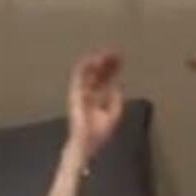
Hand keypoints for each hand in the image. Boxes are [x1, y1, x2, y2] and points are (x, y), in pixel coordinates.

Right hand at [67, 49, 124, 163]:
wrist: (87, 143)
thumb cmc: (99, 133)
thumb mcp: (114, 113)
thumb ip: (116, 97)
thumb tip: (118, 82)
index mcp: (101, 98)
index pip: (107, 79)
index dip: (114, 69)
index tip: (120, 59)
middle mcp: (91, 92)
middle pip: (99, 73)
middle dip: (107, 63)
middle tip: (115, 53)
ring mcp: (82, 92)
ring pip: (89, 72)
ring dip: (97, 61)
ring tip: (105, 53)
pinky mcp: (75, 93)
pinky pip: (78, 76)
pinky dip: (85, 66)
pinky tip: (93, 59)